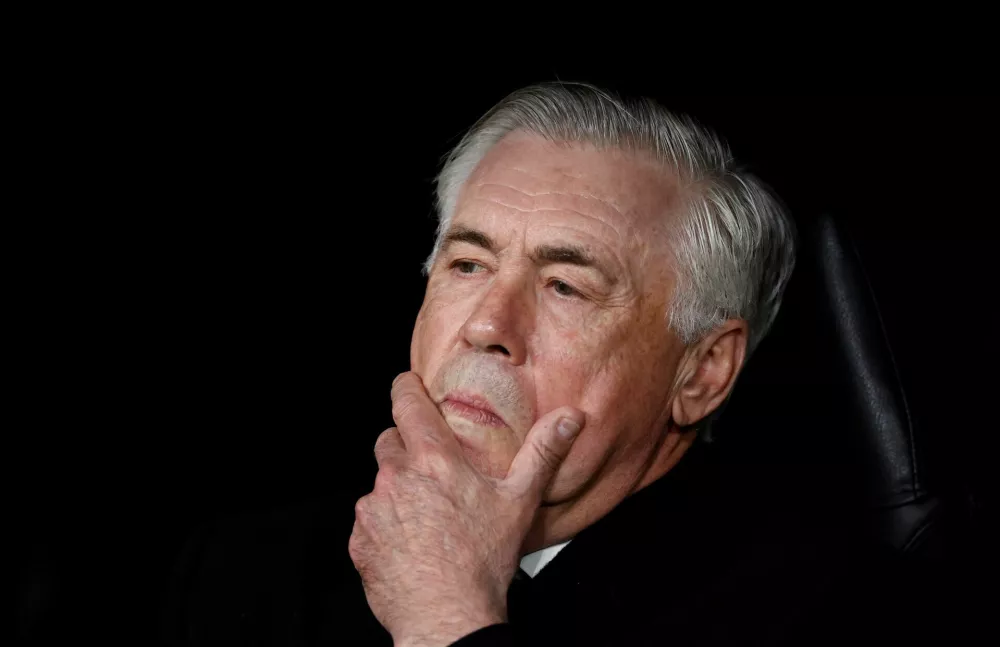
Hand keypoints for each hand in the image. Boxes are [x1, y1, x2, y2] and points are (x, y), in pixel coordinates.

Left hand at [348, 372, 584, 646]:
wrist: (447, 617)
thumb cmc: (482, 562)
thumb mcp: (520, 502)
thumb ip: (543, 453)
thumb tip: (569, 418)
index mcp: (434, 461)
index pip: (407, 405)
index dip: (405, 389)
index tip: (407, 384)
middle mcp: (396, 478)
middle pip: (390, 442)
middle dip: (406, 448)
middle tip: (432, 471)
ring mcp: (373, 509)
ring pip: (380, 483)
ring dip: (397, 489)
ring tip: (426, 516)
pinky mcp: (360, 539)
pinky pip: (369, 519)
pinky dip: (385, 523)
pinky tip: (410, 541)